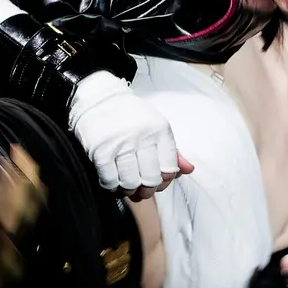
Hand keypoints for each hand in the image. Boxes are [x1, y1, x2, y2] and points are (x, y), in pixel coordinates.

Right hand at [67, 69, 193, 197]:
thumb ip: (172, 150)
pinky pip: (110, 180)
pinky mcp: (101, 150)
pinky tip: (112, 182)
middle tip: (140, 190)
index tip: (156, 181)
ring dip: (128, 190)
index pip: (169, 168)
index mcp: (160, 130)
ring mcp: (121, 144)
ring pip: (130, 183)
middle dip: (146, 190)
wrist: (98, 97)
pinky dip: (111, 187)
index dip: (164, 181)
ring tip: (125, 186)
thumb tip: (189, 170)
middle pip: (150, 179)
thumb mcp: (155, 126)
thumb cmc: (129, 115)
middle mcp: (143, 137)